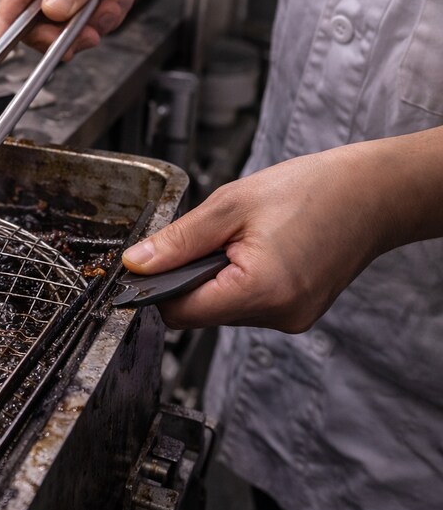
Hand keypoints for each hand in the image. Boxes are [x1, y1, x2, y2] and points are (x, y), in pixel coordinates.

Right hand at [0, 0, 148, 56]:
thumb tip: (53, 10)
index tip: (6, 48)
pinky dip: (100, 19)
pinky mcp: (59, 7)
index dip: (7, 25)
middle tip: (105, 16)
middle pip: (33, 24)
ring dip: (93, 21)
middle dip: (73, 26)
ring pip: (57, 32)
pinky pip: (74, 30)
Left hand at [121, 143, 400, 332]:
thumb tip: (136, 265)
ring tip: (243, 238)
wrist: (374, 194)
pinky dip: (239, 280)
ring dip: (216, 277)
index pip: (179, 312)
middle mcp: (278, 315)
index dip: (157, 286)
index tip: (155, 259)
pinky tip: (259, 250)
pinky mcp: (297, 314)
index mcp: (260, 290)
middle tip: (213, 236)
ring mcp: (291, 319)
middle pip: (199, 313)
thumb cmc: (311, 190)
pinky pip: (247, 304)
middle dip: (191, 276)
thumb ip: (178, 241)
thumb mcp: (230, 204)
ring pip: (222, 309)